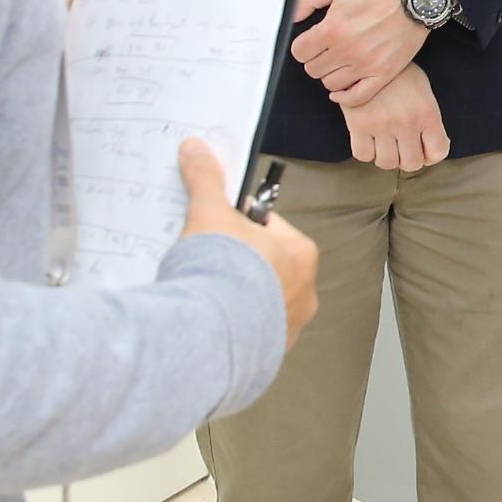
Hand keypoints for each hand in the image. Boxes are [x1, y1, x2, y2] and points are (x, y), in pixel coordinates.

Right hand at [177, 137, 317, 343]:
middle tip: (207, 260)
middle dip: (238, 262)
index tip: (216, 227)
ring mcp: (289, 326)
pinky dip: (233, 326)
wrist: (211, 332)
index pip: (269, 228)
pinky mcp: (270, 353)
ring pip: (260, 302)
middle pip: (265, 266)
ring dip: (237, 297)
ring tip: (205, 293)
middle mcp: (305, 291)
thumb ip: (206, 179)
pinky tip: (209, 320)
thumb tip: (197, 147)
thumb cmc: (221, 267)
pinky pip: (251, 333)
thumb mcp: (210, 213)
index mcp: (300, 253)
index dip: (238, 224)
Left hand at [290, 0, 429, 103]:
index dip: (303, 46)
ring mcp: (365, 65)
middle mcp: (347, 50)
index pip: (300, 52)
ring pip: (330, 84)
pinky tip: (343, 88)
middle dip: (316, 59)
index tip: (311, 42)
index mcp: (332, 29)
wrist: (415, 1)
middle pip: (313, 69)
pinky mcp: (382, 74)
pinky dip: (345, 96)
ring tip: (339, 62)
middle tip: (327, 50)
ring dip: (331, 74)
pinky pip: (356, 97)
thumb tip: (290, 16)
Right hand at [341, 66, 450, 173]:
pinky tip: (369, 140)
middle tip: (403, 148)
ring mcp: (381, 125)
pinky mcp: (357, 124)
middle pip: (411, 164)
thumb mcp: (423, 91)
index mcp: (427, 113)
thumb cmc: (399, 73)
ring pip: (387, 163)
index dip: (430, 156)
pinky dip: (367, 152)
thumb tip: (431, 149)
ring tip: (386, 144)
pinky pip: (363, 155)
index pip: (437, 153)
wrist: (370, 52)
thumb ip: (429, 120)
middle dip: (408, 159)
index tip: (423, 149)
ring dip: (387, 157)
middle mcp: (406, 122)